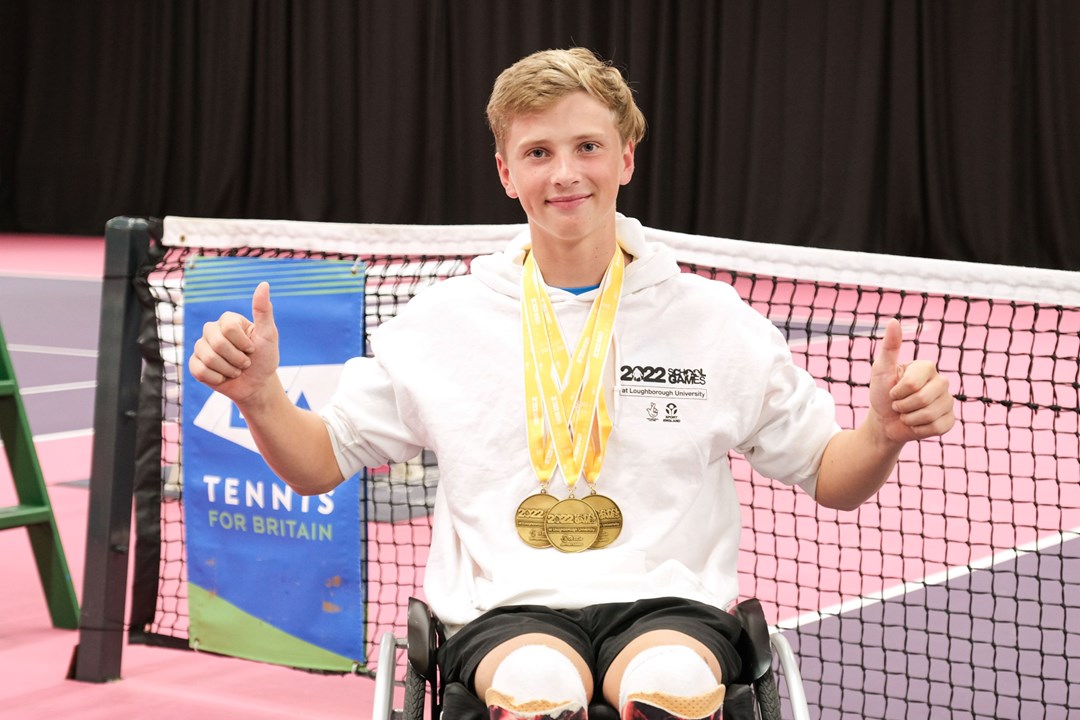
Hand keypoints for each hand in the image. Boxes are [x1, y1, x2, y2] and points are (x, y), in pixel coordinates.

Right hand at [188, 281, 279, 404]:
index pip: (229, 327)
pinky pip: (199, 370)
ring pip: (208, 358)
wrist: (257, 384)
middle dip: (237, 358)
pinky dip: (217, 378)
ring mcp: (201, 346)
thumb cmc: (264, 358)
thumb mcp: (268, 335)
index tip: (253, 348)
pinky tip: (224, 377)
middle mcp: (212, 330)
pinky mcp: (195, 364)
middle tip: (245, 362)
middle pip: (217, 343)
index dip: (244, 343)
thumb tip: (264, 284)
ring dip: (229, 370)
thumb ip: (263, 310)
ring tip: (236, 370)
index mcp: (228, 320)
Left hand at [869, 318, 955, 442]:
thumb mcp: (881, 370)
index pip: (912, 384)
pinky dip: (919, 429)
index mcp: (927, 367)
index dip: (896, 392)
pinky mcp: (950, 420)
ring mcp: (948, 401)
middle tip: (898, 404)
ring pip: (929, 415)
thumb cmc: (881, 393)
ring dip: (909, 419)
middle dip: (902, 406)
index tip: (892, 391)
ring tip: (906, 414)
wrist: (884, 421)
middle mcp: (942, 382)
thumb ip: (890, 347)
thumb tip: (893, 321)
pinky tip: (916, 424)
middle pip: (922, 400)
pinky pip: (937, 428)